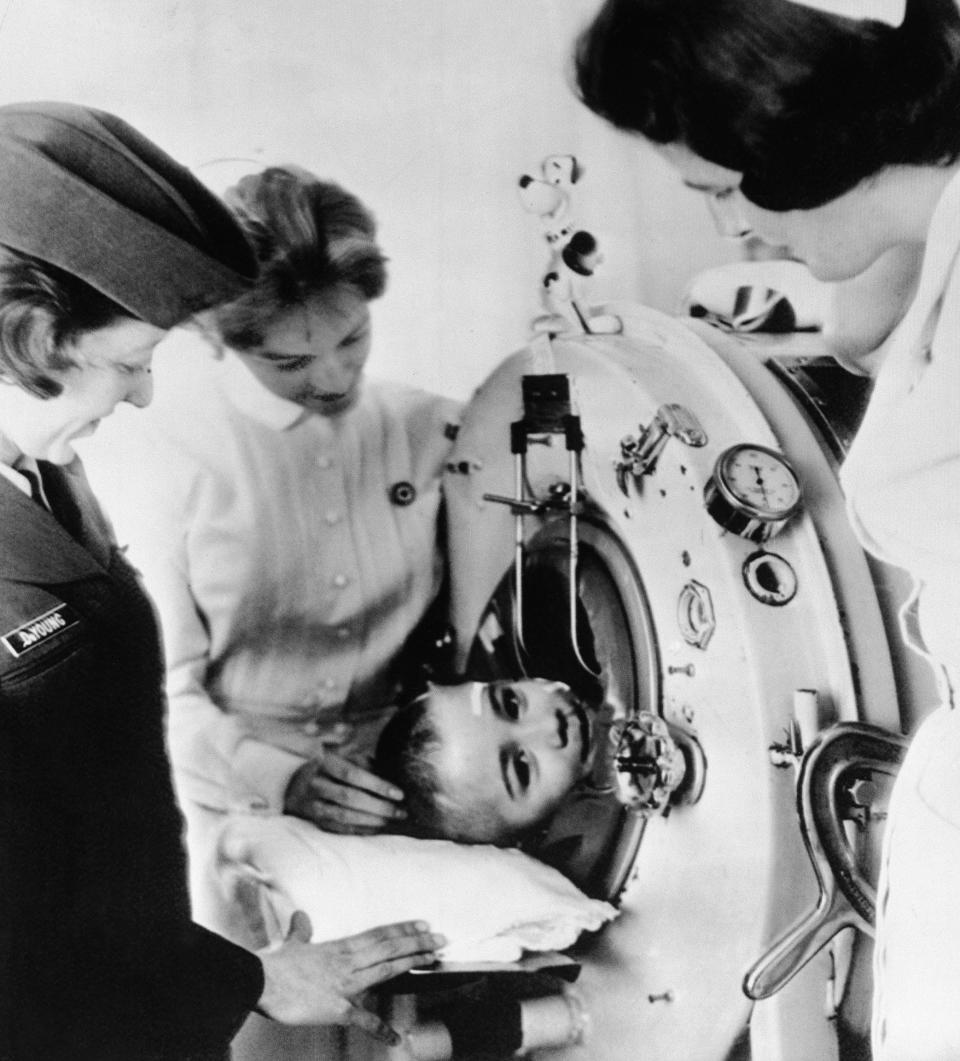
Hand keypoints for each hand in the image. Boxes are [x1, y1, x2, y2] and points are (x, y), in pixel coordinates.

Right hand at [257, 910, 443, 1040]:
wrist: (260, 981)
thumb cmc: (274, 964)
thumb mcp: (291, 944)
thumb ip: (300, 931)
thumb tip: (301, 917)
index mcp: (339, 947)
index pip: (379, 934)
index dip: (402, 930)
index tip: (423, 925)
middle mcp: (348, 961)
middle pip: (389, 947)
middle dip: (417, 942)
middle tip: (441, 938)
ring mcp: (345, 984)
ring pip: (386, 969)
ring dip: (412, 962)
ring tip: (434, 958)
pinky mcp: (337, 1009)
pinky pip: (364, 1020)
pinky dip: (382, 1029)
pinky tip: (397, 1037)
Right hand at [284, 752, 405, 833]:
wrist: (299, 785)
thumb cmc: (335, 769)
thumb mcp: (347, 758)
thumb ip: (367, 764)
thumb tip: (394, 775)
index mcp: (327, 763)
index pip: (353, 774)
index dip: (377, 785)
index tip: (399, 794)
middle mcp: (317, 784)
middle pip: (349, 797)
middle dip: (379, 806)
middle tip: (401, 812)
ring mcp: (314, 805)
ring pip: (344, 816)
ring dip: (371, 820)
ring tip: (391, 821)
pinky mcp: (317, 821)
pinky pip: (341, 829)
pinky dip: (361, 830)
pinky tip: (378, 829)